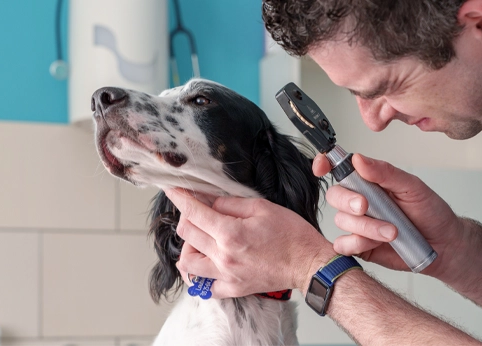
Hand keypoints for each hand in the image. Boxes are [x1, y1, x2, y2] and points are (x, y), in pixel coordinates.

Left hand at [164, 188, 336, 297]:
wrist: (308, 264)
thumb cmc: (292, 235)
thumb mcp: (262, 207)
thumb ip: (230, 203)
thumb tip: (208, 200)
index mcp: (230, 233)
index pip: (193, 212)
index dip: (179, 197)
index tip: (172, 189)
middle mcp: (223, 257)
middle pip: (186, 233)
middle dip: (187, 216)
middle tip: (198, 210)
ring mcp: (226, 276)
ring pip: (187, 262)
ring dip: (189, 246)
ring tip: (202, 238)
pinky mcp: (233, 289)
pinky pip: (204, 286)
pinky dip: (198, 274)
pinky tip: (206, 262)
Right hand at [313, 153, 461, 275]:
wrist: (443, 246)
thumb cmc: (431, 213)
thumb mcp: (412, 187)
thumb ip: (385, 173)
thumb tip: (358, 159)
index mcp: (369, 181)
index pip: (339, 168)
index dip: (324, 164)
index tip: (322, 167)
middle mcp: (359, 200)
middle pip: (335, 195)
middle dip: (349, 201)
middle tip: (367, 206)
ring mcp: (357, 224)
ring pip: (342, 221)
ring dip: (366, 227)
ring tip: (392, 231)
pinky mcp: (359, 246)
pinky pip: (342, 244)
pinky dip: (356, 243)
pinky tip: (375, 243)